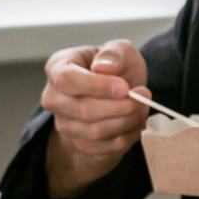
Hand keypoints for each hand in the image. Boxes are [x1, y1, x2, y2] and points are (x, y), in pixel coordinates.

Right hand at [40, 40, 150, 198]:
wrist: (116, 94)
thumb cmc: (115, 68)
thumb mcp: (119, 50)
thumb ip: (113, 53)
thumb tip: (104, 68)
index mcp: (57, 68)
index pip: (67, 80)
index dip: (96, 86)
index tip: (125, 88)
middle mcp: (54, 98)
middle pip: (83, 110)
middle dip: (120, 106)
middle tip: (144, 97)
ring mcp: (64, 124)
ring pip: (95, 132)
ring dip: (126, 121)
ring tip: (142, 107)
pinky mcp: (79, 144)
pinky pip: (105, 148)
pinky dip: (127, 136)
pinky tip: (137, 122)